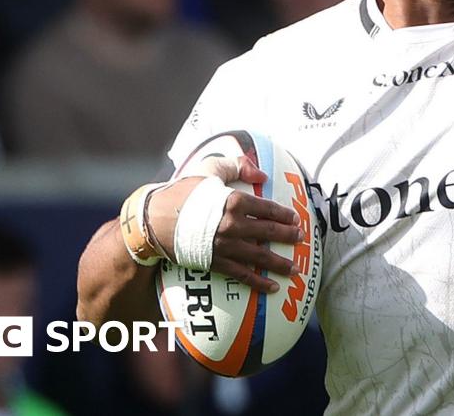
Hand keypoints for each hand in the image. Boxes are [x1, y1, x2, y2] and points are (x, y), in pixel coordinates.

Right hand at [147, 155, 301, 292]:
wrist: (152, 220)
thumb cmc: (182, 192)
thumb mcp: (209, 169)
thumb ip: (236, 166)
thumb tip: (261, 174)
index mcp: (233, 201)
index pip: (267, 208)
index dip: (283, 215)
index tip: (295, 219)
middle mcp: (232, 225)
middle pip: (268, 232)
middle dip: (287, 237)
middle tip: (300, 239)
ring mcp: (225, 246)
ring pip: (259, 256)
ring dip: (280, 263)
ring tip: (294, 269)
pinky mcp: (215, 262)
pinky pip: (242, 274)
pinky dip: (259, 282)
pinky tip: (273, 287)